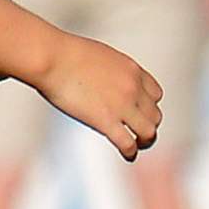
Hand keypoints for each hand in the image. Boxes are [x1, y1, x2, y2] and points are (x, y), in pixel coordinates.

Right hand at [45, 36, 165, 161]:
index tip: (139, 112)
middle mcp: (133, 87)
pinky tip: (127, 155)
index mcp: (131, 69)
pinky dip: (130, 152)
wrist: (52, 58)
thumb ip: (111, 71)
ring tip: (137, 146)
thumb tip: (104, 81)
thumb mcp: (100, 56)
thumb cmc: (65, 54)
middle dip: (147, 124)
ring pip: (149, 131)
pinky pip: (128, 143)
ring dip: (145, 141)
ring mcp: (122, 105)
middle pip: (155, 115)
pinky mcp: (106, 121)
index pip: (155, 94)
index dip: (148, 106)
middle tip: (138, 132)